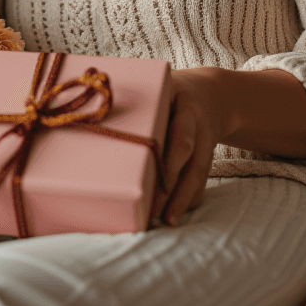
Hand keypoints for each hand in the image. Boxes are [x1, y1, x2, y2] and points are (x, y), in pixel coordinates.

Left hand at [150, 67, 225, 227]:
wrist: (212, 94)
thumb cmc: (171, 90)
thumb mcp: (159, 83)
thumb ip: (137, 96)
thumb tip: (92, 110)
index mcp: (185, 106)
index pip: (181, 136)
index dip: (171, 162)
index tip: (158, 182)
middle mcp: (199, 127)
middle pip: (190, 161)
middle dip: (172, 189)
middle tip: (151, 212)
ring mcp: (206, 144)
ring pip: (198, 175)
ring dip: (182, 200)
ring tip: (165, 221)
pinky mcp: (207, 158)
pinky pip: (201, 182)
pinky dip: (189, 200)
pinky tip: (173, 215)